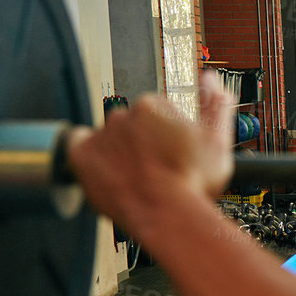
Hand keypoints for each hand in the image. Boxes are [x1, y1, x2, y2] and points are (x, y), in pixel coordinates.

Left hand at [67, 71, 234, 233]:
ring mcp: (100, 136)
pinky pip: (78, 149)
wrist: (168, 216)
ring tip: (137, 176)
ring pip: (108, 139)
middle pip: (130, 125)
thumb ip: (215, 104)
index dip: (166, 134)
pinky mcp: (81, 157)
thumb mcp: (217, 140)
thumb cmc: (192, 182)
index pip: (155, 112)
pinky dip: (91, 158)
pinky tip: (110, 172)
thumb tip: (211, 79)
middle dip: (141, 142)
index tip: (171, 152)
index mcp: (151, 106)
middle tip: (156, 167)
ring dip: (119, 152)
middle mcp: (122, 116)